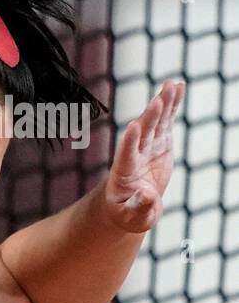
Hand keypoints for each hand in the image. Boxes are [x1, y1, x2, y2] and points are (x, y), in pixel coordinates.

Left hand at [104, 80, 184, 232]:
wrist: (128, 204)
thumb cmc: (127, 213)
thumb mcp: (133, 217)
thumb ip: (139, 207)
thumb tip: (146, 194)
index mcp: (124, 173)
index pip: (126, 154)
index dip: (129, 142)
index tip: (132, 127)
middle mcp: (134, 155)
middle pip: (143, 133)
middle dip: (151, 118)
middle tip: (159, 100)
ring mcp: (147, 147)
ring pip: (155, 122)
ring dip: (163, 104)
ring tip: (172, 85)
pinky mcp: (160, 143)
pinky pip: (166, 121)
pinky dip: (172, 106)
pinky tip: (178, 88)